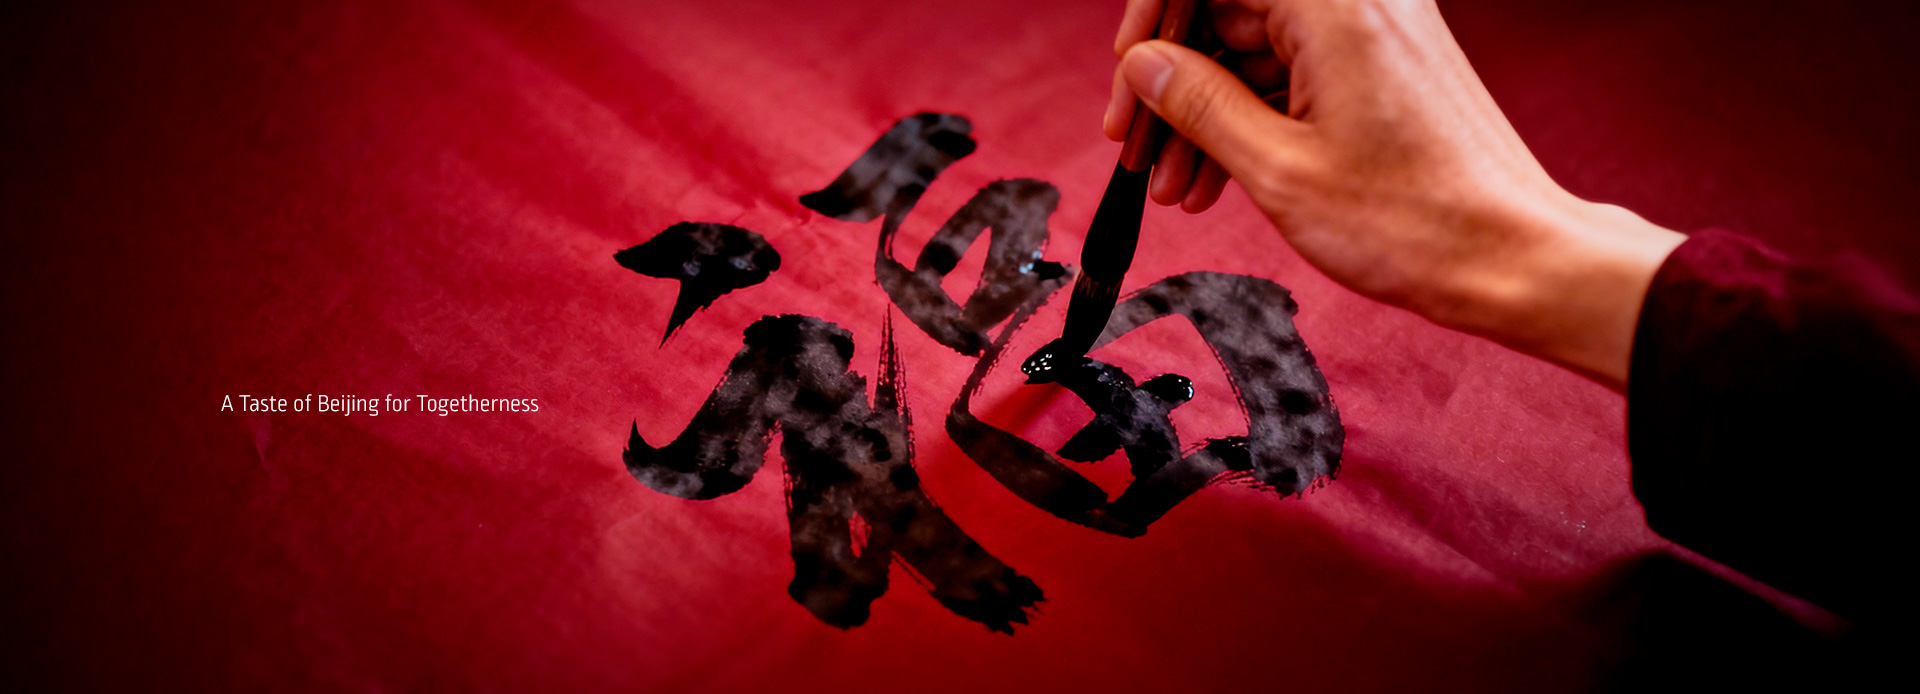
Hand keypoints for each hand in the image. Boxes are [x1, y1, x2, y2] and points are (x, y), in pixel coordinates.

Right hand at [1104, 0, 1684, 390]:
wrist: (1512, 258)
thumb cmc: (1415, 221)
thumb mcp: (1277, 169)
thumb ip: (1198, 103)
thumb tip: (1144, 65)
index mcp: (1334, 3)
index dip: (1154, 25)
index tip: (1128, 78)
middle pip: (1232, 14)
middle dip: (1176, 86)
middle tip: (1139, 151)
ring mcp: (1379, 32)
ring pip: (1258, 51)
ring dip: (1208, 115)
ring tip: (1176, 187)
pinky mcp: (1388, 67)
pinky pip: (1296, 74)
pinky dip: (1254, 121)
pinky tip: (1219, 179)